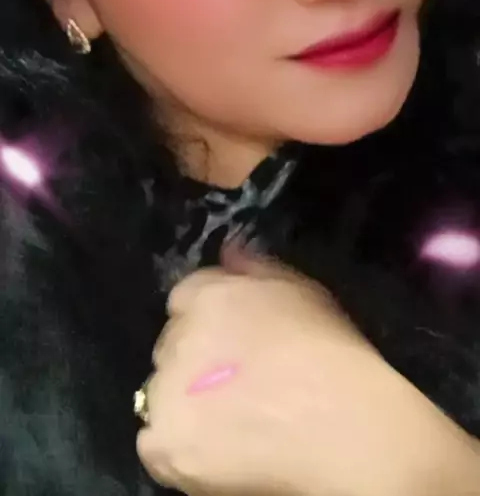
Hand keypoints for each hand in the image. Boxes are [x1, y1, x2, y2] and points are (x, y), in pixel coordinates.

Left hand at [137, 247, 479, 495]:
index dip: (209, 320)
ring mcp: (168, 392)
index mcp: (209, 296)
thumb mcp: (303, 290)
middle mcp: (179, 337)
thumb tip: (227, 250)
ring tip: (229, 423)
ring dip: (184, 402)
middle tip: (235, 383)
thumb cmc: (331, 354)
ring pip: (160, 392)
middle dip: (195, 358)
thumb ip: (256, 266)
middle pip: (172, 343)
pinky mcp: (166, 444)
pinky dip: (176, 449)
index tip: (233, 342)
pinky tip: (211, 452)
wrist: (342, 426)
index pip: (185, 298)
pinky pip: (153, 443)